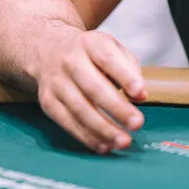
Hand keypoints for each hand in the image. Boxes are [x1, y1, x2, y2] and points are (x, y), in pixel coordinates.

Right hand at [33, 27, 148, 153]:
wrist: (48, 49)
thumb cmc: (90, 53)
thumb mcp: (111, 48)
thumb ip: (129, 67)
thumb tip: (140, 95)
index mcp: (90, 43)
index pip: (108, 58)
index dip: (125, 76)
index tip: (140, 93)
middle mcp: (70, 61)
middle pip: (93, 87)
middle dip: (117, 108)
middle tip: (137, 124)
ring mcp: (56, 82)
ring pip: (79, 109)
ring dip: (103, 129)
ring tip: (123, 141)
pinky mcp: (48, 102)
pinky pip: (67, 122)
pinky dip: (87, 137)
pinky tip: (104, 146)